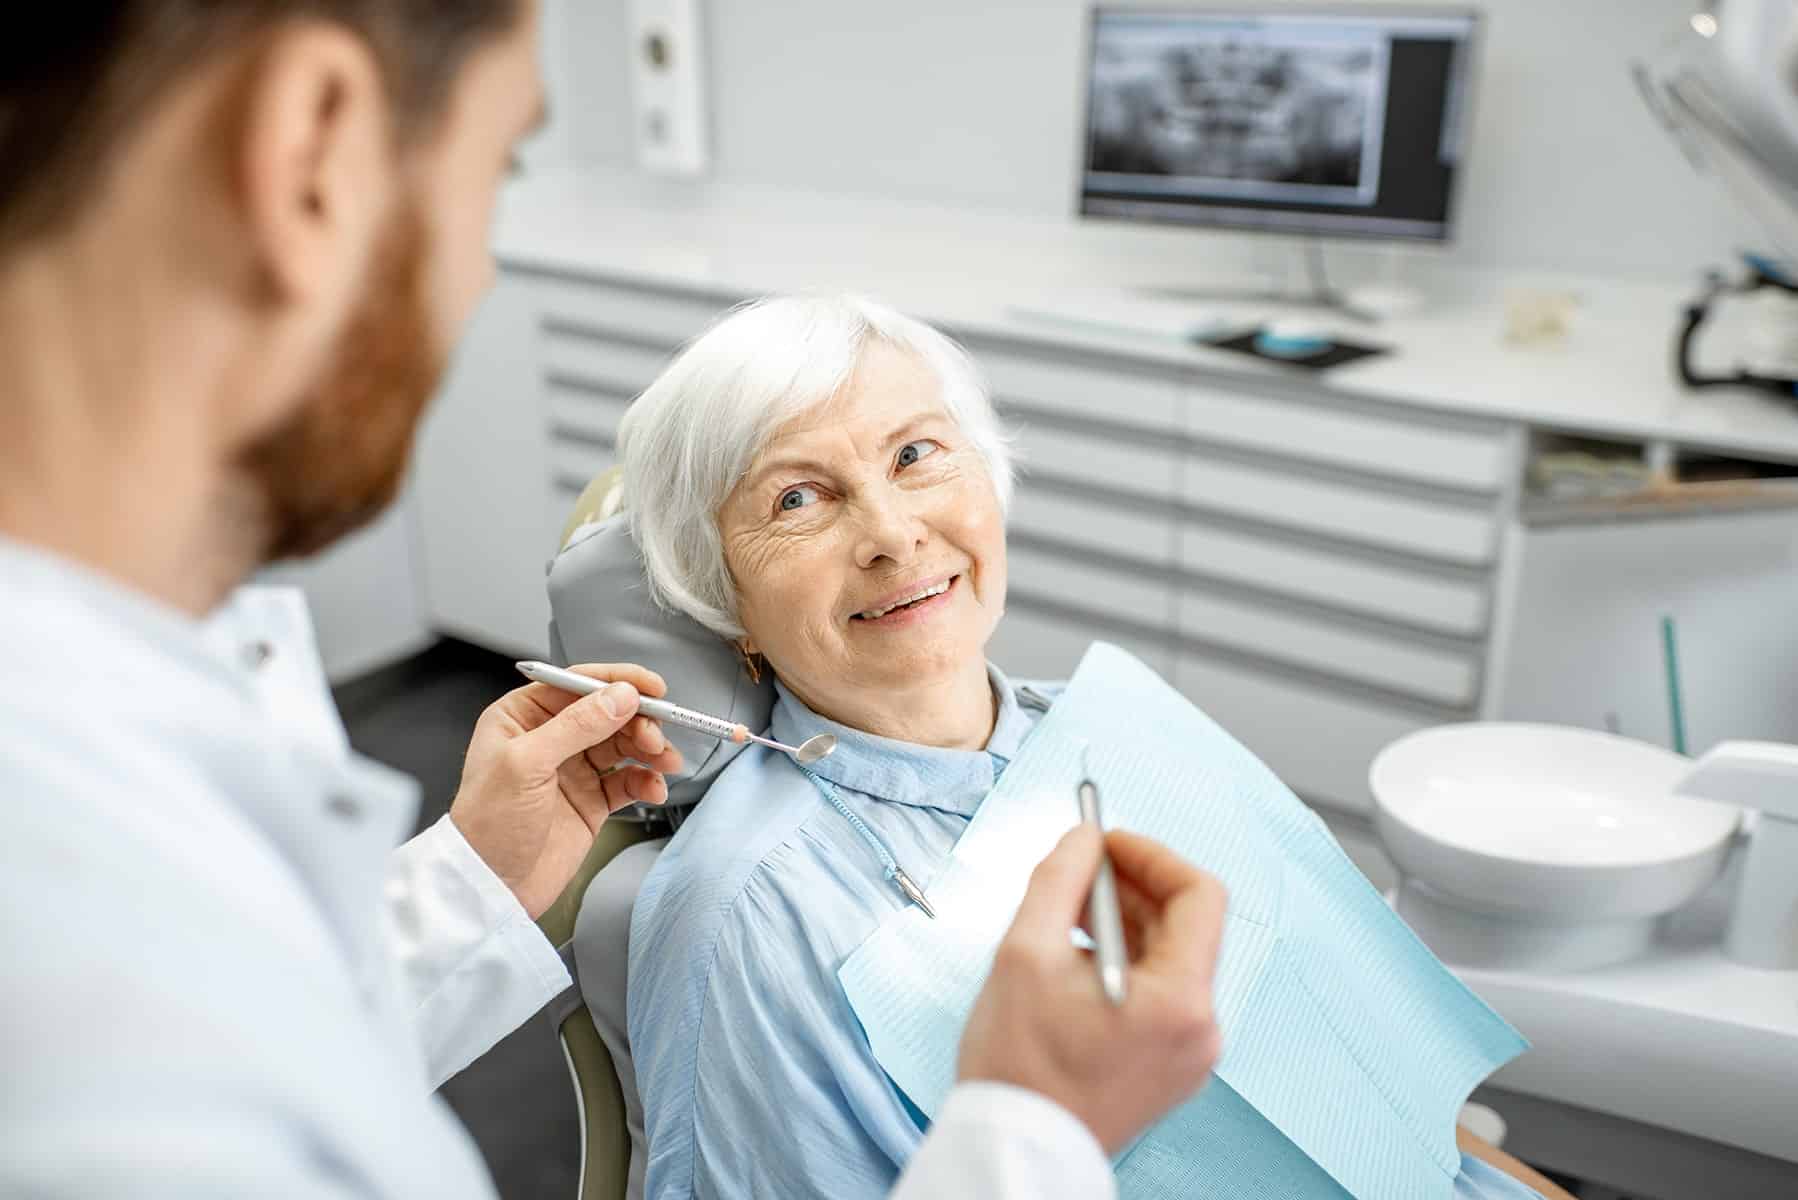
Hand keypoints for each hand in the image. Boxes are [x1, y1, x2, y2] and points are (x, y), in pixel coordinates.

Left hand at [449, 663, 683, 918]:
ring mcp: (572, 770)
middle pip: (608, 712)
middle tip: (655, 737)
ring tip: (664, 762)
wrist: (492, 889)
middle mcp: (549, 738)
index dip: (617, 682)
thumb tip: (620, 695)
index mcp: (521, 717)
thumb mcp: (526, 764)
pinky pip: (628, 781)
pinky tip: (653, 789)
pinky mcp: (590, 801)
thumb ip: (576, 726)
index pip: (576, 684)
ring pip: (623, 744)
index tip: (651, 689)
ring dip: (649, 750)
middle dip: (638, 721)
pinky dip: (646, 782)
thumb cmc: (488, 826)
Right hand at [957, 826, 1226, 1153]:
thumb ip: (1059, 880)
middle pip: (1184, 926)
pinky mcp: (1167, 1067)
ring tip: (1065, 915)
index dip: (1152, 856)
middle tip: (1079, 866)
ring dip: (1123, 922)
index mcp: (1181, 1001)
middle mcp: (1200, 1029)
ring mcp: (1187, 1053)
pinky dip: (1124, 962)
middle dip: (1131, 887)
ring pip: (1168, 958)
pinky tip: (1075, 958)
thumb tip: (1083, 838)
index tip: (1107, 842)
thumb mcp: (1025, 952)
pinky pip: (1157, 993)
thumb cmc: (1018, 1068)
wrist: (1013, 1151)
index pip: (1198, 895)